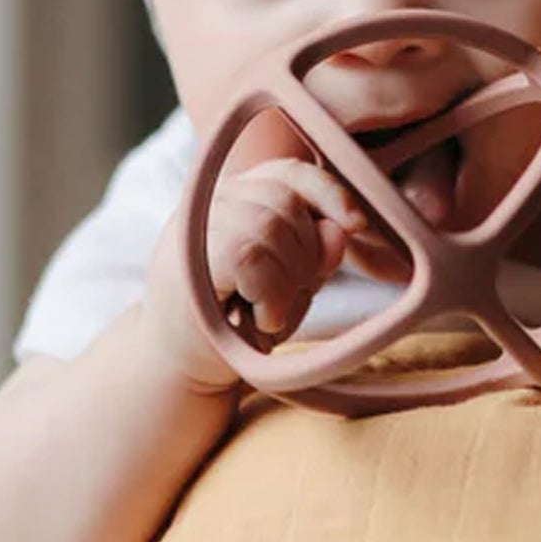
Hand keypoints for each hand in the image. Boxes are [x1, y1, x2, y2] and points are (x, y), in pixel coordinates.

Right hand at [144, 159, 366, 387]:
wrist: (183, 368)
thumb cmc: (239, 323)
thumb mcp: (291, 285)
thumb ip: (316, 254)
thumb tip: (342, 228)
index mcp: (238, 196)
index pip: (290, 172)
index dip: (329, 192)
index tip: (357, 225)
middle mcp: (211, 200)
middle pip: (286, 201)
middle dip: (305, 255)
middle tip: (287, 297)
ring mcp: (194, 226)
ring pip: (270, 226)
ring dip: (287, 281)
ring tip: (270, 311)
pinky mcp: (187, 259)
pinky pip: (249, 255)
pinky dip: (269, 294)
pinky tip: (260, 318)